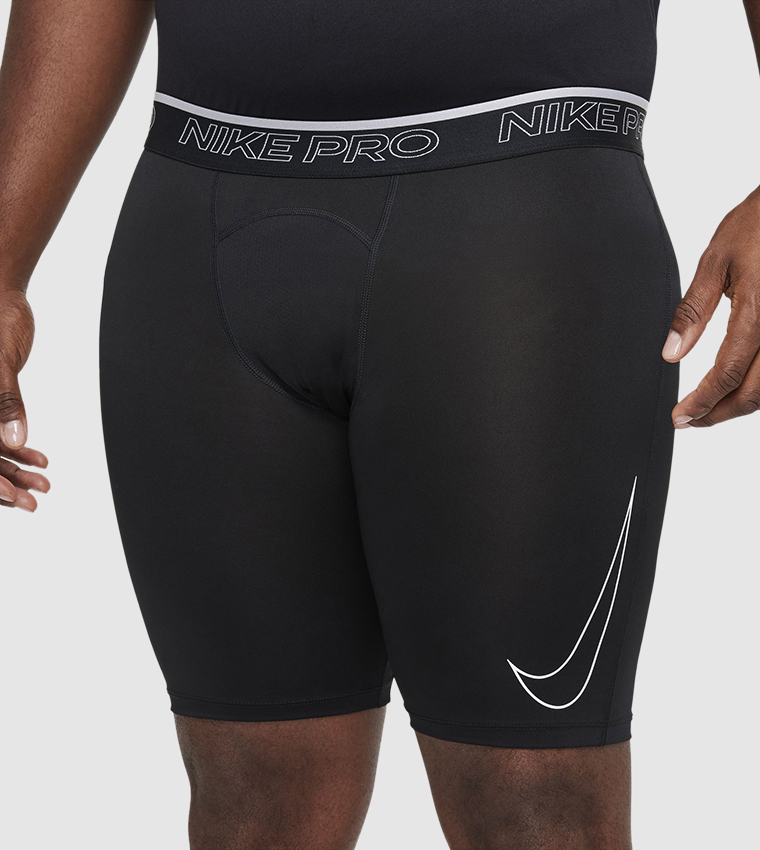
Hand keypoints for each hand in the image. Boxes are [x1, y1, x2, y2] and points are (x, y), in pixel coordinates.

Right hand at [0, 288, 49, 509]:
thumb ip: (4, 401)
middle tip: (32, 502)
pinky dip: (19, 448)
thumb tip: (12, 440)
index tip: (11, 498)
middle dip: (3, 482)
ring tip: (45, 486)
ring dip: (15, 469)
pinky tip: (41, 460)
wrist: (3, 294)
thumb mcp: (1, 361)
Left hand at [663, 187, 759, 427]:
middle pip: (756, 392)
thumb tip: (672, 352)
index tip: (681, 416)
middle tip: (690, 422)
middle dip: (720, 413)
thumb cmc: (757, 225)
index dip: (703, 401)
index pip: (729, 372)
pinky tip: (737, 387)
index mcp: (759, 312)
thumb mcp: (715, 262)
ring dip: (741, 405)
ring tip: (709, 410)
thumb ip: (693, 311)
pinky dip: (759, 386)